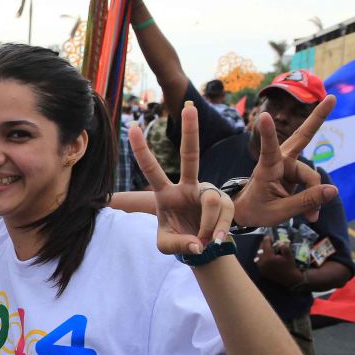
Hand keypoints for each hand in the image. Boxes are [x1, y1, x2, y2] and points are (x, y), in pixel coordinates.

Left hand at [129, 103, 233, 253]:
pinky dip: (218, 229)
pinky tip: (214, 239)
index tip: (131, 126)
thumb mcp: (166, 245)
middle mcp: (187, 186)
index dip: (142, 150)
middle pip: (190, 155)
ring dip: (206, 225)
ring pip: (210, 200)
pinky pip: (223, 212)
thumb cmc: (180, 239)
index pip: (151, 169)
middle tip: (189, 107)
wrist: (202, 247)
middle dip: (190, 131)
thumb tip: (196, 245)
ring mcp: (207, 190)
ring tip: (203, 240)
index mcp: (166, 193)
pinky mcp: (224, 200)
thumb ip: (176, 245)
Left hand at [233, 96, 337, 225]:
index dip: (268, 133)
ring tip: (310, 216)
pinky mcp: (295, 172)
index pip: (268, 149)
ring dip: (313, 196)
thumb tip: (333, 190)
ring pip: (311, 177)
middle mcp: (279, 162)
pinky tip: (310, 213)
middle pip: (302, 138)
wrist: (248, 212)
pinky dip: (313, 198)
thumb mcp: (279, 212)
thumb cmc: (256, 209)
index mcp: (266, 169)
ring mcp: (288, 166)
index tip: (263, 115)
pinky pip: (311, 184)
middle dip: (317, 119)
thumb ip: (306, 201)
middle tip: (332, 98)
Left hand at [254, 236, 302, 286]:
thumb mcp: (288, 255)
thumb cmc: (290, 266)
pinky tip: (265, 256)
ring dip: (261, 251)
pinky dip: (261, 258)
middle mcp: (262, 262)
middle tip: (267, 241)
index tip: (268, 236)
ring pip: (258, 256)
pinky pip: (259, 262)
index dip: (267, 240)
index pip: (265, 246)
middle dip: (263, 245)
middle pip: (260, 250)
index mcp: (268, 257)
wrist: (290, 279)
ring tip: (266, 248)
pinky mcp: (262, 271)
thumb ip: (283, 247)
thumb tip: (278, 241)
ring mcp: (261, 267)